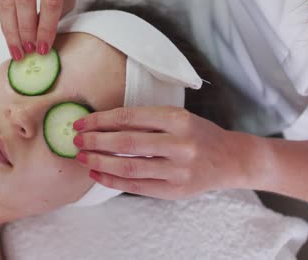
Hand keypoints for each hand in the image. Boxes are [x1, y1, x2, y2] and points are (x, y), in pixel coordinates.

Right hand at [0, 0, 78, 59]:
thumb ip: (57, 12)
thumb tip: (41, 41)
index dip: (46, 27)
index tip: (44, 48)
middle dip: (25, 30)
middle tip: (29, 51)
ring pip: (6, 1)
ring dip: (11, 31)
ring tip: (18, 50)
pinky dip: (5, 23)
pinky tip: (11, 38)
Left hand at [72, 107, 251, 199]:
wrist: (231, 159)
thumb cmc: (198, 134)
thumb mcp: (178, 117)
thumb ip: (146, 121)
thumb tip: (103, 125)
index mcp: (178, 119)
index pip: (129, 118)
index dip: (101, 120)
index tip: (82, 122)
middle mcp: (179, 144)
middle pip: (126, 143)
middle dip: (95, 141)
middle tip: (76, 140)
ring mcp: (178, 170)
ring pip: (129, 167)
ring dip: (100, 162)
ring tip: (83, 157)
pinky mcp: (175, 190)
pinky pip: (136, 186)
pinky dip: (113, 180)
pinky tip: (98, 173)